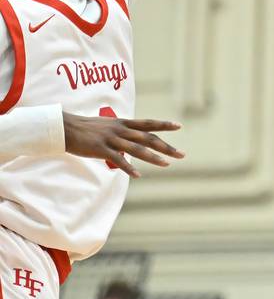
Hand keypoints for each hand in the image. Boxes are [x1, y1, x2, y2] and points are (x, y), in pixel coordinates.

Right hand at [62, 113, 184, 178]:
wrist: (66, 128)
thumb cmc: (87, 129)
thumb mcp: (108, 126)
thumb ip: (122, 131)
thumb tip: (132, 139)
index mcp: (124, 123)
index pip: (148, 123)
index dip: (164, 124)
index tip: (179, 126)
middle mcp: (121, 130)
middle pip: (148, 138)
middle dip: (166, 146)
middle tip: (181, 154)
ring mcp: (112, 139)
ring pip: (137, 149)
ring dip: (153, 157)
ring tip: (166, 164)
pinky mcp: (102, 149)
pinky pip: (118, 160)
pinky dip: (128, 168)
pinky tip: (138, 175)